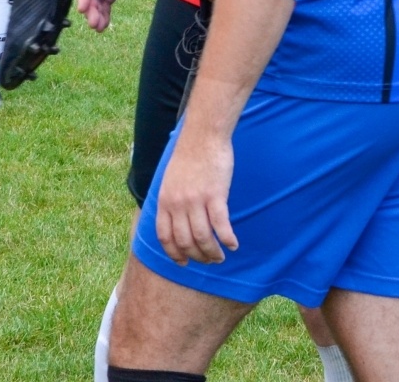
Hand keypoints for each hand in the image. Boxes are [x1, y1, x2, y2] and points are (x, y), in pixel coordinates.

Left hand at [155, 130, 237, 264]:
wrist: (203, 135)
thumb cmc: (189, 153)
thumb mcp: (170, 179)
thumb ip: (171, 199)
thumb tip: (175, 218)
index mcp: (165, 201)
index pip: (166, 238)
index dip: (174, 254)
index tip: (183, 263)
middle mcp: (178, 204)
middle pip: (185, 242)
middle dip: (196, 256)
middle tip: (207, 261)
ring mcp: (196, 201)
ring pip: (203, 238)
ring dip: (212, 252)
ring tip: (220, 257)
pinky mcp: (215, 195)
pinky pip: (220, 225)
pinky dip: (227, 238)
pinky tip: (233, 244)